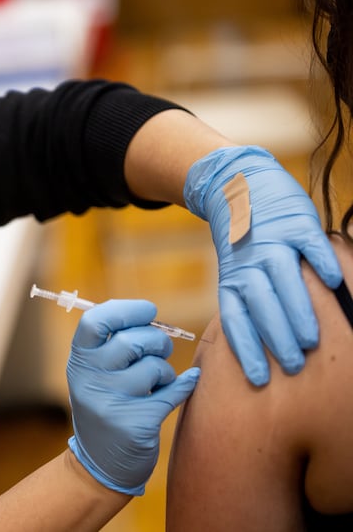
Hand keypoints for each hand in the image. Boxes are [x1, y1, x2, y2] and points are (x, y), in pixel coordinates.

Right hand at [67, 299, 199, 495]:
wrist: (100, 463)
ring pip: (154, 368)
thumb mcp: (95, 373)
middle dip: (156, 341)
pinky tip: (186, 384)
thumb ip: (112, 343)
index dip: (126, 309)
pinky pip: (173, 393)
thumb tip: (150, 315)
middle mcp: (89, 381)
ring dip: (165, 371)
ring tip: (158, 382)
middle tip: (161, 350)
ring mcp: (110, 404)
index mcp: (78, 362)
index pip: (96, 321)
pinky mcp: (135, 426)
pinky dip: (184, 386)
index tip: (148, 312)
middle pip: (132, 340)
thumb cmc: (105, 404)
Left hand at [184, 145, 342, 385]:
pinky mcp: (293, 223)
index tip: (257, 380)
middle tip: (293, 366)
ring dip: (297, 309)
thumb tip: (267, 344)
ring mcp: (271, 242)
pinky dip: (320, 261)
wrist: (237, 188)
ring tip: (312, 339)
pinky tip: (336, 281)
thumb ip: (251, 302)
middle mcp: (248, 263)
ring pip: (283, 278)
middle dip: (275, 337)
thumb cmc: (245, 243)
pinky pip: (308, 244)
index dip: (246, 349)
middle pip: (260, 304)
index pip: (236, 320)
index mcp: (232, 280)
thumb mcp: (237, 271)